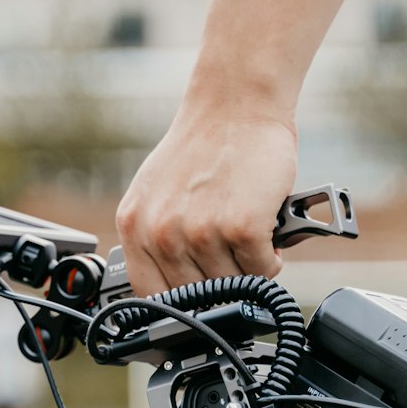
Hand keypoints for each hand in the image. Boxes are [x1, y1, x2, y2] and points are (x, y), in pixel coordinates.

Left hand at [116, 106, 296, 295]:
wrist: (237, 103)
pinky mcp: (241, 228)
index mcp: (134, 226)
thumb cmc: (206, 147)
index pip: (152, 296)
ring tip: (249, 238)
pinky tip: (267, 233)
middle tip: (234, 253)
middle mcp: (161, 232)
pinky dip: (272, 259)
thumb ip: (158, 239)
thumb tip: (176, 290)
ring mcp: (200, 232)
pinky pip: (262, 271)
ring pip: (232, 285)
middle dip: (222, 279)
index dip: (182, 303)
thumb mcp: (158, 195)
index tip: (201, 300)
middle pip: (198, 295)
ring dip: (249, 269)